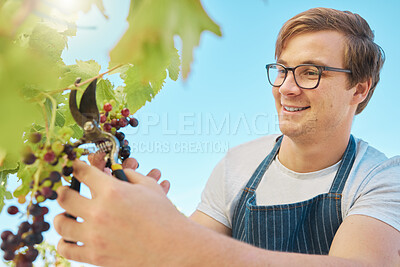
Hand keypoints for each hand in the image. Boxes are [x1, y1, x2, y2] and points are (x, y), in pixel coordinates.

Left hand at [54, 160, 185, 265]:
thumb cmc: (164, 214)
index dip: (77, 166)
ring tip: (66, 215)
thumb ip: (128, 175)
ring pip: (61, 224)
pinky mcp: (96, 256)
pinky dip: (65, 241)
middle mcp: (99, 212)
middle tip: (66, 191)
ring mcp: (95, 236)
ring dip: (62, 216)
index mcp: (112, 191)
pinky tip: (71, 236)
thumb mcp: (149, 187)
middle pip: (64, 196)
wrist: (173, 247)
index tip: (76, 168)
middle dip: (63, 190)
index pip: (82, 172)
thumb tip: (110, 172)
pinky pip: (67, 249)